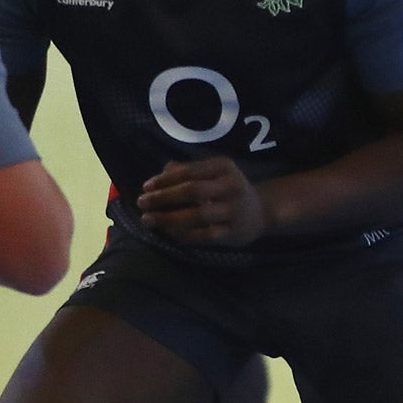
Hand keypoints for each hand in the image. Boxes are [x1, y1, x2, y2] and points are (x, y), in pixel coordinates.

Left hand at [135, 159, 267, 246]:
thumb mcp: (212, 173)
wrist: (261, 212)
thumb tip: (161, 172)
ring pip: (196, 215)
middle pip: (192, 191)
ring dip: (168, 218)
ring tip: (148, 220)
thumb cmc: (228, 189)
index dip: (164, 180)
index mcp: (223, 167)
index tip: (145, 187)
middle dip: (163, 197)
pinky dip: (182, 234)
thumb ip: (187, 170)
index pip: (189, 171)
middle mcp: (231, 186)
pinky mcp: (232, 233)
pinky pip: (203, 235)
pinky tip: (167, 232)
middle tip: (141, 203)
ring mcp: (233, 210)